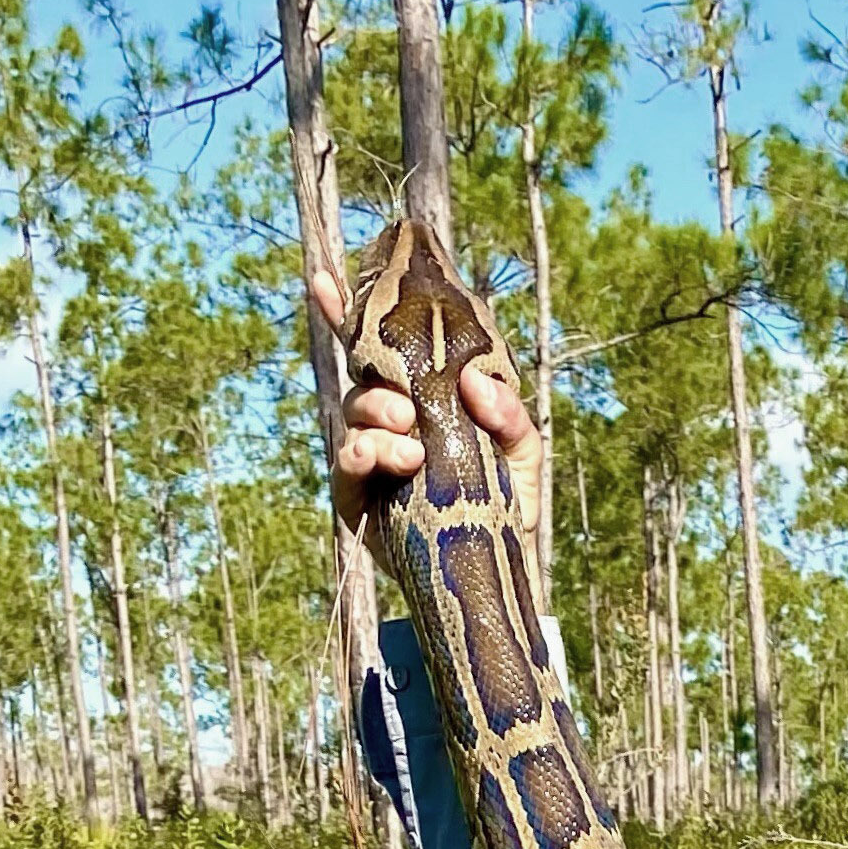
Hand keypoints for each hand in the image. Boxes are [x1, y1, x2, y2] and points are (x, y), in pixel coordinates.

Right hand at [308, 266, 543, 548]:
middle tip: (408, 408)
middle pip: (363, 378)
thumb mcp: (523, 453)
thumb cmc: (510, 503)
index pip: (380, 349)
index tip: (324, 279)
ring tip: (411, 443)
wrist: (498, 570)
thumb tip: (473, 381)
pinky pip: (347, 464)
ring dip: (377, 421)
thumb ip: (509, 414)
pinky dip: (362, 454)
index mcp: (421, 398)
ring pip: (355, 417)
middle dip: (379, 385)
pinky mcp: (357, 498)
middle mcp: (389, 421)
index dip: (347, 313)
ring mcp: (371, 457)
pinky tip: (386, 456)